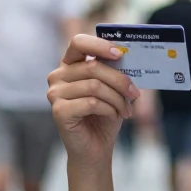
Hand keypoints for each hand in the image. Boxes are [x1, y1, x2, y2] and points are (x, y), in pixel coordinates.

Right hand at [46, 34, 138, 167]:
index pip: (79, 42)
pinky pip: (91, 103)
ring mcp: (55, 94)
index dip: (99, 45)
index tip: (120, 54)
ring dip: (117, 99)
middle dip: (120, 81)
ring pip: (95, 86)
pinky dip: (109, 109)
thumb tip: (128, 58)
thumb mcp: (113, 90)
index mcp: (69, 65)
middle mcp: (58, 76)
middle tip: (135, 93)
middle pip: (93, 68)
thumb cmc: (104, 116)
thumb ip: (115, 72)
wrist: (95, 148)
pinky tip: (114, 116)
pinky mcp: (59, 111)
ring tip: (126, 110)